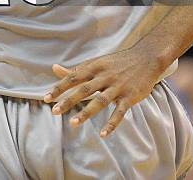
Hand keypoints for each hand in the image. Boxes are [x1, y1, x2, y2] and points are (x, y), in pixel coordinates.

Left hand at [43, 47, 162, 137]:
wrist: (146, 58)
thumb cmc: (116, 63)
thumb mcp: (96, 63)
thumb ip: (76, 70)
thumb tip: (54, 68)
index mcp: (94, 67)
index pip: (73, 77)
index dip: (59, 87)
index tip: (46, 98)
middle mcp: (104, 76)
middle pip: (84, 89)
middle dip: (68, 100)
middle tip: (54, 111)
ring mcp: (118, 86)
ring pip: (100, 101)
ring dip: (86, 113)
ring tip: (73, 123)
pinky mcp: (130, 97)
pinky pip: (120, 112)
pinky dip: (112, 123)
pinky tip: (103, 134)